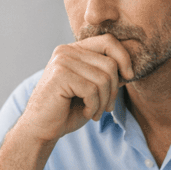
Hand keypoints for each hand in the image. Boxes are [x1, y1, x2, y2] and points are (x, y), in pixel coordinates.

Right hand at [19, 34, 133, 144]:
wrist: (41, 128)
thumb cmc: (67, 110)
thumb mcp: (91, 89)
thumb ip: (106, 75)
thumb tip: (129, 69)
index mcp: (74, 50)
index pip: (108, 41)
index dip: (124, 58)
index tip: (128, 76)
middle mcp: (67, 51)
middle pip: (110, 63)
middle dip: (113, 90)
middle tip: (106, 107)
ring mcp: (62, 61)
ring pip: (103, 79)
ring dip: (103, 102)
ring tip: (95, 112)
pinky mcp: (60, 76)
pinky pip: (92, 90)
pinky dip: (93, 106)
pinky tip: (86, 113)